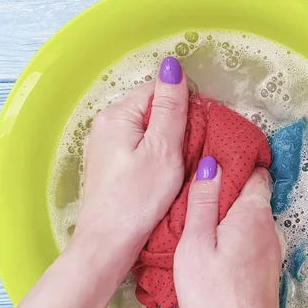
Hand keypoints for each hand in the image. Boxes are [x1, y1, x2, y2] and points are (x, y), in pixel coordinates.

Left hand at [74, 57, 187, 268]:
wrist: (109, 242)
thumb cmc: (139, 197)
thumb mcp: (163, 149)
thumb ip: (170, 107)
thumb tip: (172, 65)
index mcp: (118, 115)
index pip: (157, 89)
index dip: (184, 103)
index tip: (202, 127)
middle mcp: (106, 124)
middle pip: (151, 108)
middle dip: (176, 122)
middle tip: (194, 150)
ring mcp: (105, 145)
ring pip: (146, 129)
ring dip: (168, 140)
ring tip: (182, 163)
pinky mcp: (109, 164)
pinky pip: (139, 146)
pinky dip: (155, 154)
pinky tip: (164, 172)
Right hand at [174, 162, 285, 307]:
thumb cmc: (213, 294)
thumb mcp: (196, 243)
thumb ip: (203, 202)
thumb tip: (212, 164)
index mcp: (253, 213)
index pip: (256, 171)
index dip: (236, 162)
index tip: (213, 159)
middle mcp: (268, 226)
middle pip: (252, 194)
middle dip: (229, 188)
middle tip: (196, 190)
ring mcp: (271, 248)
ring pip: (250, 217)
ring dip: (229, 213)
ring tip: (199, 217)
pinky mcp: (266, 267)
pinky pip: (251, 237)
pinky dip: (234, 233)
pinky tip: (213, 245)